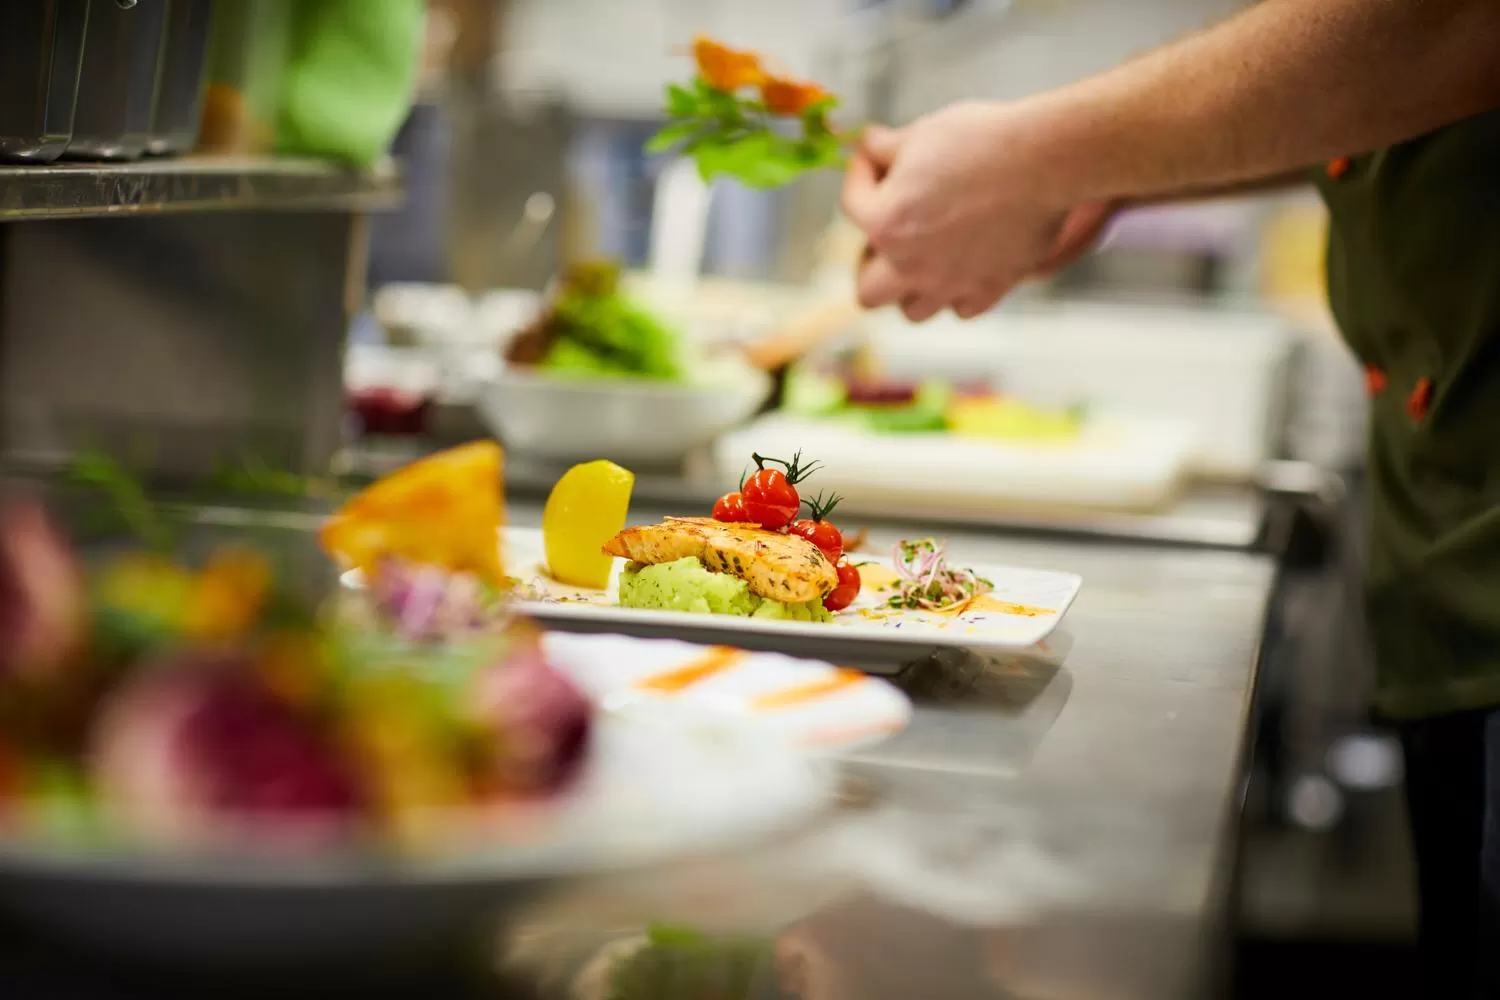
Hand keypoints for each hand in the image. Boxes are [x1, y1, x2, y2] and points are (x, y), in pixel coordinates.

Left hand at [842, 101, 1111, 320]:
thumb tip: (870, 146)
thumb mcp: (921, 132)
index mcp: (885, 223)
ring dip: (911, 289)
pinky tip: (965, 264)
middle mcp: (910, 265)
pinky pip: (960, 309)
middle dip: (871, 263)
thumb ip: (884, 148)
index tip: (872, 159)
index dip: (860, 174)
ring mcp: (950, 284)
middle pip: (868, 291)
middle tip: (888, 236)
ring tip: (925, 258)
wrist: (1043, 161)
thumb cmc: (981, 142)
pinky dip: (958, 293)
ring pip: (912, 311)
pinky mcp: (988, 290)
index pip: (850, 206)